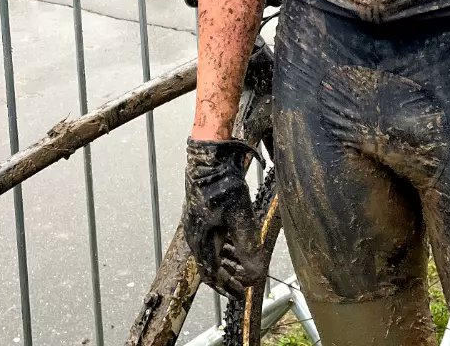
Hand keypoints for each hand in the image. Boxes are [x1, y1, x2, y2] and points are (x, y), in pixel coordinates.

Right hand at [182, 138, 266, 298]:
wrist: (210, 157)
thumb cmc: (223, 185)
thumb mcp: (240, 218)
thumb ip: (247, 247)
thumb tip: (255, 273)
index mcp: (201, 240)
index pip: (211, 274)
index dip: (226, 286)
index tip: (240, 292)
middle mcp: (195, 235)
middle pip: (210, 264)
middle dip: (228, 274)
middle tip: (243, 279)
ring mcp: (197, 223)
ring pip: (212, 250)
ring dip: (228, 259)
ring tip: (243, 262)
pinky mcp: (202, 212)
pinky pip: (212, 237)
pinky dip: (225, 244)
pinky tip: (237, 241)